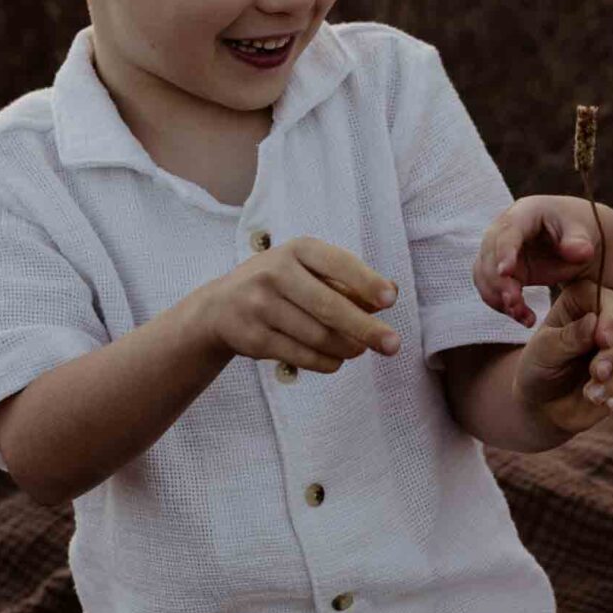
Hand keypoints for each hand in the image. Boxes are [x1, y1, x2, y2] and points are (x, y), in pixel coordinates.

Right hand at [190, 236, 400, 373]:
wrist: (219, 308)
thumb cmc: (280, 286)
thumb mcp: (308, 271)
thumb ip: (348, 281)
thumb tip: (390, 292)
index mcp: (297, 250)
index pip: (338, 263)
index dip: (366, 282)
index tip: (391, 299)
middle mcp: (275, 273)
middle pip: (330, 307)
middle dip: (366, 328)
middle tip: (393, 345)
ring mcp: (260, 306)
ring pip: (318, 337)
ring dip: (347, 348)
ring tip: (358, 349)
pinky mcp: (253, 338)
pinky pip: (302, 356)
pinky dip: (327, 362)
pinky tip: (335, 359)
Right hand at [476, 195, 610, 325]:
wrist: (579, 242)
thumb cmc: (582, 232)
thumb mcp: (585, 233)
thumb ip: (580, 242)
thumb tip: (577, 251)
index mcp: (525, 212)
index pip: (508, 231)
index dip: (504, 251)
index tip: (506, 273)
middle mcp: (505, 230)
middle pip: (490, 255)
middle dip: (499, 281)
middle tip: (514, 303)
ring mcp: (499, 251)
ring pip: (485, 275)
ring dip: (498, 297)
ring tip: (522, 316)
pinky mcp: (502, 272)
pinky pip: (491, 289)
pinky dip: (502, 305)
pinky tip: (523, 317)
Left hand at [517, 279, 612, 433]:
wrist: (546, 403)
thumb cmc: (539, 369)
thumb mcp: (543, 353)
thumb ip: (566, 338)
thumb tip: (593, 321)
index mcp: (581, 300)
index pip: (607, 297)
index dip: (610, 317)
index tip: (602, 340)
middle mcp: (608, 314)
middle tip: (598, 374)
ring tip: (591, 395)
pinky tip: (606, 402)